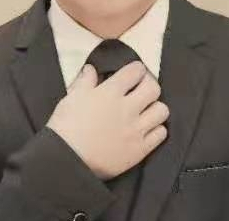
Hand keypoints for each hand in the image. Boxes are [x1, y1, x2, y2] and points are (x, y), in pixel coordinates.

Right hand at [46, 60, 168, 179]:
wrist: (67, 160)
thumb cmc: (66, 127)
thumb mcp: (72, 97)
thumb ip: (85, 80)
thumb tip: (91, 68)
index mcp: (111, 92)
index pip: (136, 70)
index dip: (136, 68)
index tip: (134, 72)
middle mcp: (128, 108)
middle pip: (153, 88)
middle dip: (148, 84)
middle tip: (140, 89)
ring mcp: (136, 129)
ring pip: (162, 110)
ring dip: (154, 107)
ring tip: (145, 110)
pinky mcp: (140, 150)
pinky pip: (160, 134)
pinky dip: (156, 129)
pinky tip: (145, 129)